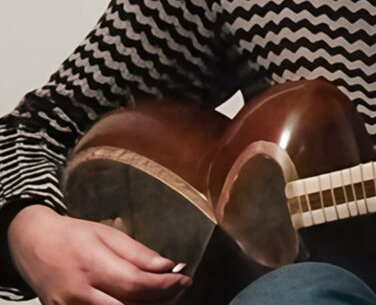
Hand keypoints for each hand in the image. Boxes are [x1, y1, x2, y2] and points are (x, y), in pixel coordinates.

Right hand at [8, 205, 190, 304]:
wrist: (33, 245)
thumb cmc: (73, 236)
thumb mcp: (109, 234)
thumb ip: (139, 254)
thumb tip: (169, 267)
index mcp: (91, 264)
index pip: (136, 284)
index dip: (166, 285)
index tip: (184, 278)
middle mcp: (78, 292)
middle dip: (162, 301)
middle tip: (180, 289)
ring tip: (166, 296)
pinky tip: (143, 302)